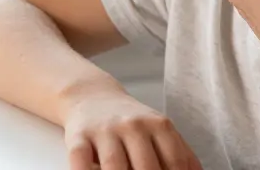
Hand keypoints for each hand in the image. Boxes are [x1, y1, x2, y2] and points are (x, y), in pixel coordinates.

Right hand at [63, 91, 200, 169]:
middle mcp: (132, 125)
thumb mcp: (160, 130)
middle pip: (147, 168)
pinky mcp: (78, 136)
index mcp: (158, 125)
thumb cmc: (130, 123)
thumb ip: (181, 155)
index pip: (175, 163)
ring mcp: (105, 130)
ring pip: (115, 167)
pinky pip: (80, 160)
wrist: (92, 96)